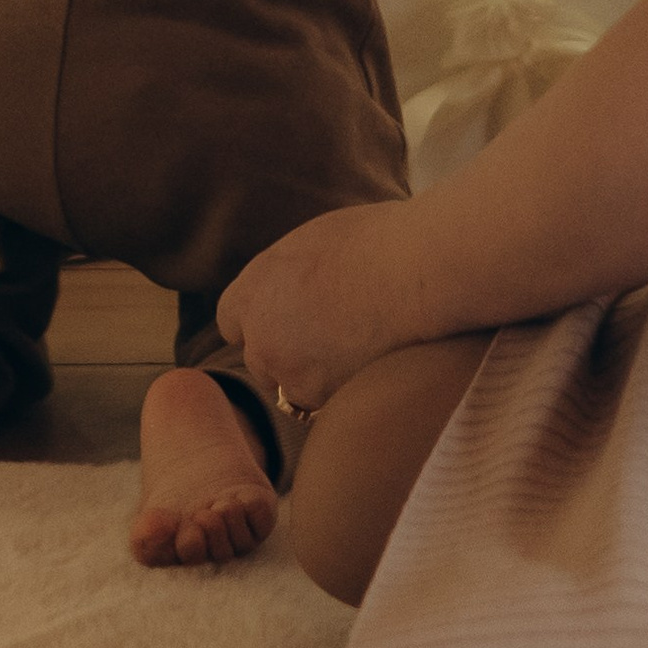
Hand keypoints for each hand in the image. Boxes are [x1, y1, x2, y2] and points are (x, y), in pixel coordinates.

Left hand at [218, 199, 427, 413]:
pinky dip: (341, 394)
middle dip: (286, 354)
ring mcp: (289, 372)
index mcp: (255, 287)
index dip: (261, 321)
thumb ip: (290, 273)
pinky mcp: (322, 399)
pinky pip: (324, 406)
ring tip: (357, 353)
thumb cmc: (378, 242)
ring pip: (291, 388)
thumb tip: (297, 282)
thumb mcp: (316, 241)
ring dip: (314, 379)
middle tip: (330, 339)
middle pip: (260, 359)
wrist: (415, 273)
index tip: (287, 320)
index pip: (232, 319)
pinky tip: (371, 369)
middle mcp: (261, 334)